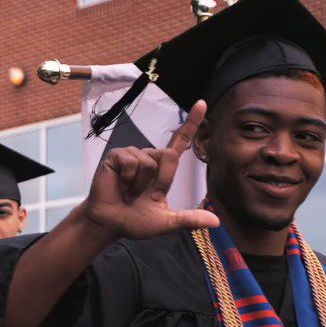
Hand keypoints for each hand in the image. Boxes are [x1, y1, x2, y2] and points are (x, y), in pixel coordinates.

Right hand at [83, 100, 218, 239]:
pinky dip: (128, 179)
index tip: (202, 103)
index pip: (180, 142)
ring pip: (149, 162)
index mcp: (163, 169)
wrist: (110, 223)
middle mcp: (149, 157)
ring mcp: (132, 155)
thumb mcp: (166, 222)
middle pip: (169, 155)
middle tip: (149, 197)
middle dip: (163, 180)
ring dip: (140, 184)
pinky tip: (120, 185)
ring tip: (129, 192)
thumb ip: (189, 219)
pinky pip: (131, 162)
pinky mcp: (116, 157)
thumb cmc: (135, 221)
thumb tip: (216, 222)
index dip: (192, 123)